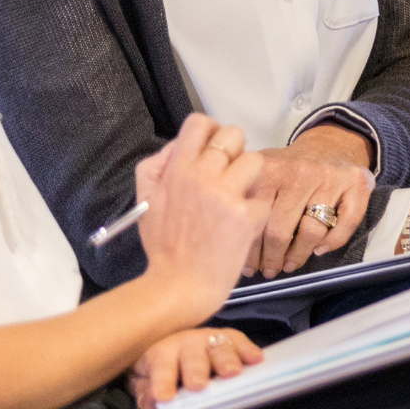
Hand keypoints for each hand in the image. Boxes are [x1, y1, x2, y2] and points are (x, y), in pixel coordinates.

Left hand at [127, 326, 264, 408]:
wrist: (170, 342)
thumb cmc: (159, 366)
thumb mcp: (144, 379)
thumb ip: (146, 392)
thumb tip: (152, 402)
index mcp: (161, 353)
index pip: (161, 366)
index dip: (162, 382)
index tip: (164, 398)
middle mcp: (186, 342)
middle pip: (193, 356)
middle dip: (196, 370)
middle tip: (199, 386)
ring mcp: (209, 338)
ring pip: (218, 347)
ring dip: (226, 360)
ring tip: (233, 373)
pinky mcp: (228, 337)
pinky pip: (239, 340)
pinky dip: (248, 350)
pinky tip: (256, 359)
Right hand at [135, 114, 267, 318]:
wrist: (178, 285)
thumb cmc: (165, 245)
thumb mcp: (147, 200)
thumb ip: (158, 166)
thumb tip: (179, 143)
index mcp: (176, 171)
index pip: (199, 123)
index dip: (210, 130)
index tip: (213, 147)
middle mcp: (201, 176)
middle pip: (233, 134)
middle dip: (235, 150)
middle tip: (229, 172)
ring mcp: (225, 194)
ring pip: (255, 160)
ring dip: (250, 179)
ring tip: (237, 199)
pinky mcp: (246, 214)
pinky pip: (262, 198)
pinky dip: (256, 213)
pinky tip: (241, 227)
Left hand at [248, 126, 374, 278]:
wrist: (327, 144)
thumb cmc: (287, 168)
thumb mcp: (258, 170)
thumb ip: (241, 192)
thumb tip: (223, 232)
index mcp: (269, 169)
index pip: (254, 221)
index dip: (250, 250)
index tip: (247, 265)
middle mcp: (299, 172)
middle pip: (280, 232)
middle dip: (272, 259)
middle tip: (269, 271)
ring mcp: (329, 177)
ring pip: (312, 232)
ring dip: (299, 256)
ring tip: (289, 265)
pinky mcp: (355, 182)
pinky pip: (346, 222)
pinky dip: (333, 241)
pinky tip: (320, 250)